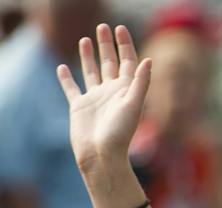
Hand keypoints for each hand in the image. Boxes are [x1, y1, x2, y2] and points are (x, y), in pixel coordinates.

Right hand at [55, 24, 151, 174]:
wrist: (101, 155)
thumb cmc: (120, 133)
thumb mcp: (133, 105)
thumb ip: (141, 82)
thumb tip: (149, 60)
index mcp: (126, 91)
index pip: (128, 63)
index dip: (125, 45)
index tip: (120, 28)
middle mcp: (111, 93)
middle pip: (110, 63)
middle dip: (107, 45)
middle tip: (102, 27)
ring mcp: (95, 99)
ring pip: (92, 72)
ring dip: (89, 57)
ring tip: (85, 40)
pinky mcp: (79, 107)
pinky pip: (71, 88)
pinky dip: (66, 78)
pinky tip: (62, 66)